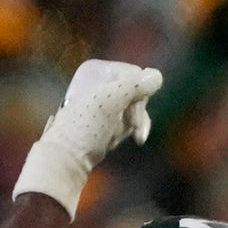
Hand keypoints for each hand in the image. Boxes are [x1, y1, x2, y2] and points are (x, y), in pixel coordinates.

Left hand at [15, 59, 162, 213]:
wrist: (69, 157)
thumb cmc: (86, 126)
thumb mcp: (111, 100)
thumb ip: (135, 86)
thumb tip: (157, 76)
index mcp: (97, 69)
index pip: (136, 75)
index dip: (140, 96)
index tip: (132, 116)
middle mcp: (100, 81)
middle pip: (137, 91)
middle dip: (138, 112)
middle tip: (135, 130)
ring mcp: (104, 101)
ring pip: (136, 107)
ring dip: (136, 123)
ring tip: (126, 137)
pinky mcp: (107, 119)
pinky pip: (129, 119)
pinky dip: (129, 129)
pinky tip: (118, 138)